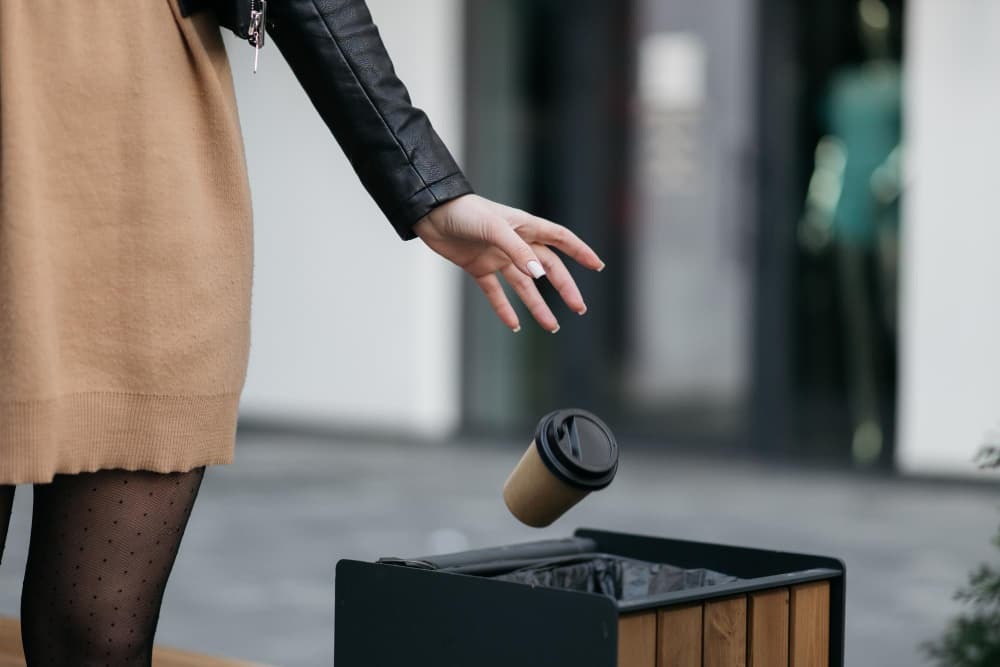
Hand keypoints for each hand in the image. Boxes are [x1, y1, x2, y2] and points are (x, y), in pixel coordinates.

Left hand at [412, 193, 604, 332]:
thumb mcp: (495, 228)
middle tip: (579, 308)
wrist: (429, 214)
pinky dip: (504, 309)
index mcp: (524, 226)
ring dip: (538, 305)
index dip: (580, 251)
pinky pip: (496, 292)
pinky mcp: (478, 267)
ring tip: (551, 326)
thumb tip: (540, 275)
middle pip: (547, 268)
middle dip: (564, 287)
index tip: (597, 266)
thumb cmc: (464, 212)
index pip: (560, 239)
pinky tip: (515, 325)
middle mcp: (515, 243)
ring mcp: (497, 256)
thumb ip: (518, 251)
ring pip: (524, 285)